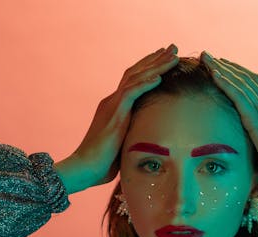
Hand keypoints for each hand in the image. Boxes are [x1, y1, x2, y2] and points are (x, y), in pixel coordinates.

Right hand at [58, 44, 178, 192]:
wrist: (84, 168)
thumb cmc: (102, 164)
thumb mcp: (123, 144)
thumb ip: (134, 135)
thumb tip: (150, 140)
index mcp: (114, 107)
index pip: (133, 80)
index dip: (149, 67)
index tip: (165, 58)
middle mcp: (112, 101)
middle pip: (136, 72)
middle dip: (156, 59)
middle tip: (173, 47)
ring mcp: (112, 106)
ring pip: (136, 78)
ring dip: (156, 66)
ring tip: (173, 56)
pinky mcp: (114, 115)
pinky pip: (130, 94)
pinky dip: (145, 84)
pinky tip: (159, 77)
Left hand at [200, 51, 257, 194]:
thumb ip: (254, 144)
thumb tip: (241, 152)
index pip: (253, 86)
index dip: (237, 74)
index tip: (220, 66)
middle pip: (245, 79)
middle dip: (225, 66)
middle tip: (208, 55)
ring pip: (240, 83)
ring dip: (221, 69)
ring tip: (206, 57)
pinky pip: (239, 96)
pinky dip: (226, 83)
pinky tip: (214, 74)